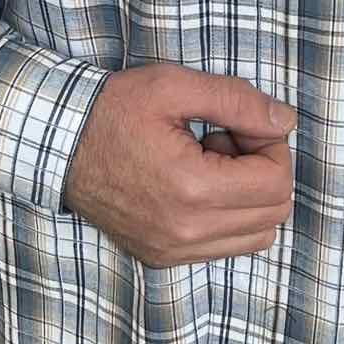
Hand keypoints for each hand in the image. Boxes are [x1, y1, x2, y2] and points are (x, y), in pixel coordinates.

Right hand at [62, 63, 297, 266]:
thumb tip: (285, 121)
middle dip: (264, 169)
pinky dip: (227, 216)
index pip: (277, 183)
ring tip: (211, 161)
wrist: (58, 143)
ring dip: (248, 196)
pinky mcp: (161, 257)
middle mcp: (184, 232)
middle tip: (228, 137)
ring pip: (256, 236)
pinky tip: (197, 183)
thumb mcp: (175, 86)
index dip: (272, 144)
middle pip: (274, 213)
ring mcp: (172, 251)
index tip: (240, 122)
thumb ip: (238, 101)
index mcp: (192, 190)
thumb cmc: (113, 109)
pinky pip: (224, 246)